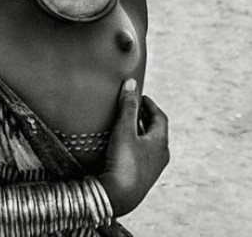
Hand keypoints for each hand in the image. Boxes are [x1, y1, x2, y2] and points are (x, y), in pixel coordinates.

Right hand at [99, 79, 168, 216]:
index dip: (150, 105)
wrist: (119, 197)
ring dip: (139, 133)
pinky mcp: (141, 178)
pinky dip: (134, 145)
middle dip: (144, 118)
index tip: (140, 96)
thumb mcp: (124, 130)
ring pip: (149, 145)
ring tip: (125, 125)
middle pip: (156, 131)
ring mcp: (152, 168)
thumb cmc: (124, 162)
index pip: (160, 117)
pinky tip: (120, 147)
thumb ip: (127, 107)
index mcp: (161, 142)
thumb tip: (131, 84)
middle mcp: (160, 155)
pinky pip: (141, 156)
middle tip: (132, 108)